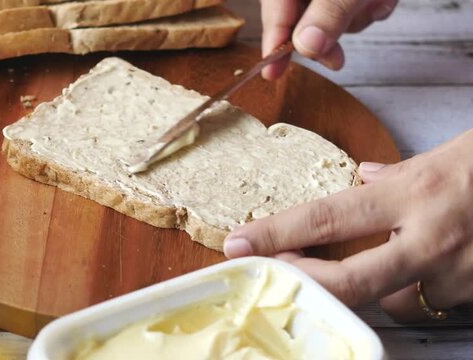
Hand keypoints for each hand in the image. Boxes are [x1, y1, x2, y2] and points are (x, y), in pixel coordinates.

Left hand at [223, 129, 472, 321]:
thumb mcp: (442, 156)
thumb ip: (398, 174)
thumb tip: (365, 176)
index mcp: (414, 194)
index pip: (325, 218)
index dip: (275, 234)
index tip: (239, 243)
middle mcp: (431, 238)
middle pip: (348, 279)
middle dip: (305, 283)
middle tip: (276, 275)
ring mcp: (458, 272)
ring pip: (395, 300)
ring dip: (381, 286)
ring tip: (387, 258)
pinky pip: (435, 301)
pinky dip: (424, 287)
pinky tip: (434, 264)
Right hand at [260, 0, 397, 79]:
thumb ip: (327, 13)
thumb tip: (306, 46)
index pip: (275, 10)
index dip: (274, 43)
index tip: (271, 73)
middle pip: (301, 17)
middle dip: (326, 36)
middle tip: (337, 61)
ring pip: (332, 15)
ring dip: (357, 17)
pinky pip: (353, 7)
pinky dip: (370, 6)